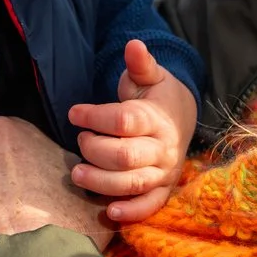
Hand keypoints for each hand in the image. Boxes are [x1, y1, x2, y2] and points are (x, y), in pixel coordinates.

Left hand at [67, 40, 197, 223]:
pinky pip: (149, 206)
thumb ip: (139, 64)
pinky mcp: (162, 190)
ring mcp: (164, 172)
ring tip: (77, 174)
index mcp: (157, 119)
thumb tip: (133, 44)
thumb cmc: (157, 97)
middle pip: (125, 157)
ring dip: (101, 183)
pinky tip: (108, 212)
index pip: (124, 121)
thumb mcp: (150, 77)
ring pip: (132, 184)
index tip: (73, 113)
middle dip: (95, 151)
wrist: (183, 120)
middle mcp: (162, 148)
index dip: (95, 117)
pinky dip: (131, 213)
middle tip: (79, 142)